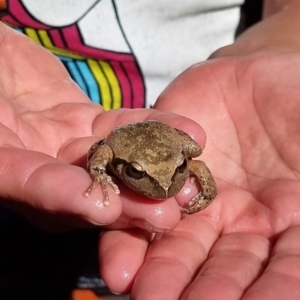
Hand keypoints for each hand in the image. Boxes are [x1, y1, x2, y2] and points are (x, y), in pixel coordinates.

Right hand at [0, 22, 203, 230]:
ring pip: (114, 162)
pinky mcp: (90, 125)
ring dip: (153, 171)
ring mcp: (68, 146)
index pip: (29, 187)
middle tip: (167, 215)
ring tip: (189, 179)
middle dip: (127, 204)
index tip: (103, 208)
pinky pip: (126, 129)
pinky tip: (187, 134)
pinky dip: (155, 130)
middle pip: (84, 190)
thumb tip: (13, 165)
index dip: (62, 198)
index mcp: (2, 166)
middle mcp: (38, 165)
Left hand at [99, 51, 299, 298]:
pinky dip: (128, 234)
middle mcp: (238, 220)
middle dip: (204, 292)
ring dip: (162, 271)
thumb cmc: (299, 102)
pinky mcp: (159, 172)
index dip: (271, 294)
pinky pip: (141, 204)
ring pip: (179, 242)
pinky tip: (117, 261)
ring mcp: (195, 199)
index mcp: (288, 220)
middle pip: (223, 266)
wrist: (253, 75)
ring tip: (142, 294)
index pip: (283, 272)